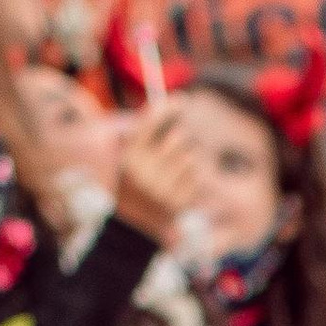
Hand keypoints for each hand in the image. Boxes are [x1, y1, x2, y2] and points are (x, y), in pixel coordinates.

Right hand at [113, 99, 202, 245]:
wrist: (133, 227)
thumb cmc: (133, 182)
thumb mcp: (130, 155)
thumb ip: (145, 130)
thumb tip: (175, 103)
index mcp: (129, 158)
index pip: (151, 123)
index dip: (168, 108)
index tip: (182, 99)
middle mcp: (144, 175)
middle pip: (178, 138)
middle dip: (180, 137)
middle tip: (177, 140)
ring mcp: (163, 192)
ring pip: (191, 158)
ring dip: (187, 158)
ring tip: (174, 169)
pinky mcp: (179, 204)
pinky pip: (197, 177)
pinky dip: (192, 177)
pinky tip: (179, 184)